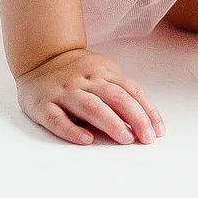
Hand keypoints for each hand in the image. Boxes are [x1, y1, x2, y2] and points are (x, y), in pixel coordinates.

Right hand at [15, 47, 163, 145]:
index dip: (147, 110)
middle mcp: (85, 80)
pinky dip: (72, 130)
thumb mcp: (102, 72)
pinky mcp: (43, 105)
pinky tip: (86, 139)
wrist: (39, 57)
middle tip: (147, 138)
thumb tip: (144, 118)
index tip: (158, 130)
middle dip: (135, 117)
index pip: (131, 90)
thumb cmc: (77, 71)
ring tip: (126, 138)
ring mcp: (64, 92)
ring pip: (90, 106)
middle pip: (115, 97)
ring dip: (111, 122)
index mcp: (103, 72)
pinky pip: (57, 118)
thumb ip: (119, 90)